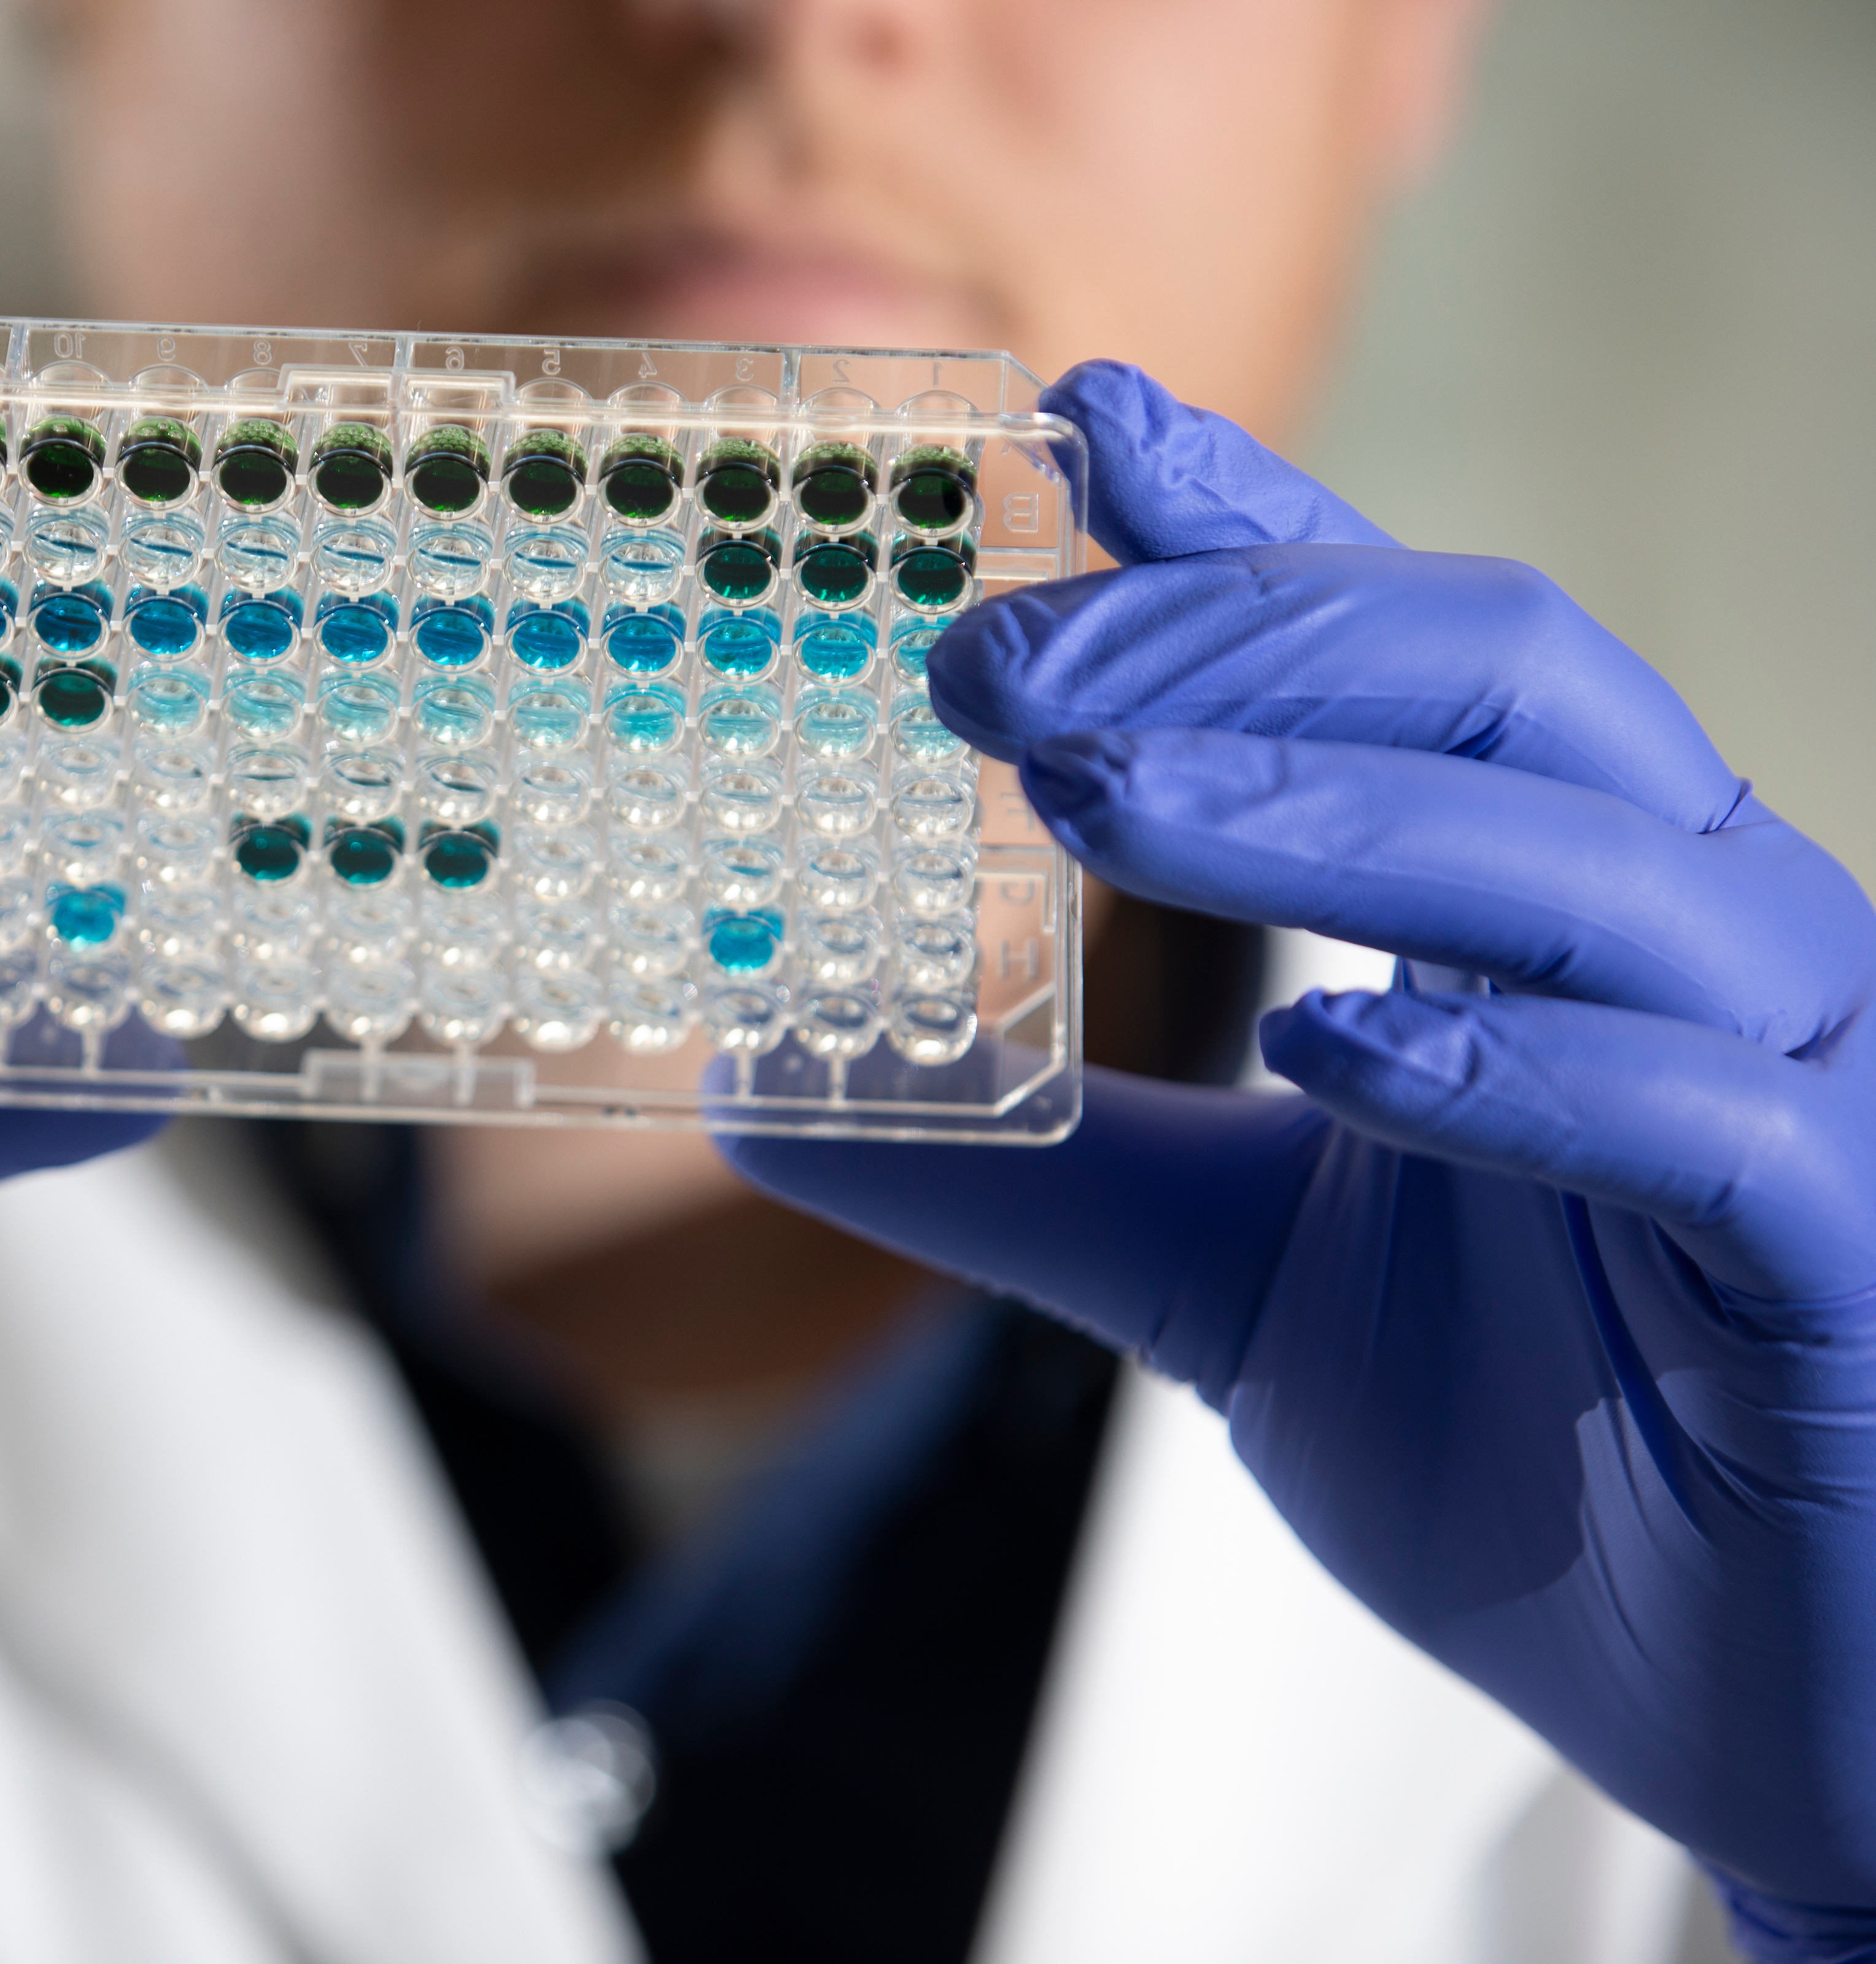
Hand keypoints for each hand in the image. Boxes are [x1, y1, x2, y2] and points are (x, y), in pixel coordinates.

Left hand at [723, 362, 1875, 1959]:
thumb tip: (764, 1072)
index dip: (1256, 526)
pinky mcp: (1851, 1249)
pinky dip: (1515, 1067)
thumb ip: (1031, 1169)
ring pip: (1594, 854)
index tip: (1074, 429)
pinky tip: (1330, 1046)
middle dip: (1237, 637)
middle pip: (1499, 677)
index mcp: (1551, 913)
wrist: (1755, 1705)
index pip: (1406, 652)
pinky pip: (1708, 1114)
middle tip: (990, 662)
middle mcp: (1689, 939)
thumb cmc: (1543, 1456)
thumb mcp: (1228, 1278)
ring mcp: (1797, 1078)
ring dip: (1331, 799)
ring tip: (1091, 790)